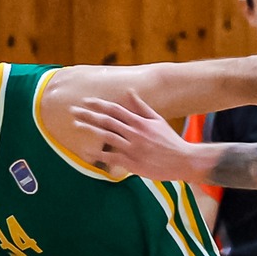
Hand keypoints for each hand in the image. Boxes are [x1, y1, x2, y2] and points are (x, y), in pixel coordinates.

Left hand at [70, 94, 211, 181]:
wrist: (184, 160)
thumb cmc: (170, 140)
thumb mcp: (157, 120)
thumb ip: (141, 107)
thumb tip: (129, 92)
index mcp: (140, 122)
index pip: (115, 109)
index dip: (99, 104)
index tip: (86, 101)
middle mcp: (135, 133)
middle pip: (107, 121)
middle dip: (88, 114)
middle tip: (73, 110)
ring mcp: (133, 148)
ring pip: (106, 136)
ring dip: (89, 129)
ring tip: (76, 125)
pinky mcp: (132, 163)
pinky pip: (111, 157)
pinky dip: (98, 154)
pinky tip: (86, 151)